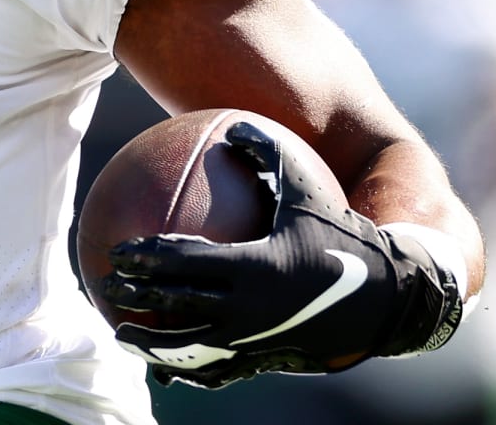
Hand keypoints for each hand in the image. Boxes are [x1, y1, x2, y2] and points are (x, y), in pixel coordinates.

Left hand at [98, 121, 462, 388]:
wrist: (391, 298)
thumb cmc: (344, 235)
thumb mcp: (308, 190)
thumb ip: (268, 153)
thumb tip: (231, 125)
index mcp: (254, 266)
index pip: (183, 262)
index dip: (145, 257)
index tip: (116, 251)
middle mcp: (249, 309)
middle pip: (176, 304)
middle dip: (134, 295)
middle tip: (105, 283)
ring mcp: (255, 342)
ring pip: (189, 350)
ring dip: (151, 344)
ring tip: (120, 333)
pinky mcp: (266, 361)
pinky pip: (217, 371)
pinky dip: (187, 370)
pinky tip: (165, 367)